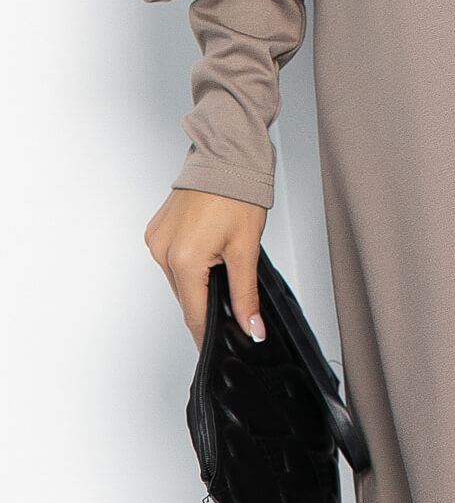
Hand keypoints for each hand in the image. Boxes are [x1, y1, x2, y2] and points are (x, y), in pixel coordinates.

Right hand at [144, 187, 267, 350]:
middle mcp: (163, 251)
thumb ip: (245, 294)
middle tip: (233, 297)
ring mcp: (156, 240)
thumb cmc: (238, 193)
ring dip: (198, 280)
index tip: (220, 347)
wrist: (226, 155)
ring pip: (179, 279)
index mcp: (184, 260)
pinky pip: (171, 259)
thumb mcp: (247, 249)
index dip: (210, 334)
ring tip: (222, 261)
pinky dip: (189, 262)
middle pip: (186, 297)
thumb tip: (250, 328)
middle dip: (208, 302)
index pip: (195, 315)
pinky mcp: (156, 230)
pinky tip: (208, 248)